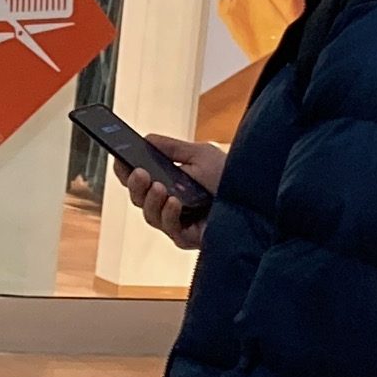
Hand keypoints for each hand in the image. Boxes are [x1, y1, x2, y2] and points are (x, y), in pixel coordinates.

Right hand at [114, 134, 225, 251]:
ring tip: (158, 186)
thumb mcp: (200, 154)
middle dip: (134, 185)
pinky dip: (168, 214)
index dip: (125, 170)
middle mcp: (170, 203)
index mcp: (170, 182)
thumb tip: (145, 139)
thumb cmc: (232, 177)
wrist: (258, 200)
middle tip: (138, 172)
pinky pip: (169, 229)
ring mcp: (178, 222)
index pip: (140, 179)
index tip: (119, 159)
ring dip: (150, 200)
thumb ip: (172, 147)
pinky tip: (174, 202)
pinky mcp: (188, 237)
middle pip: (138, 198)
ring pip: (149, 215)